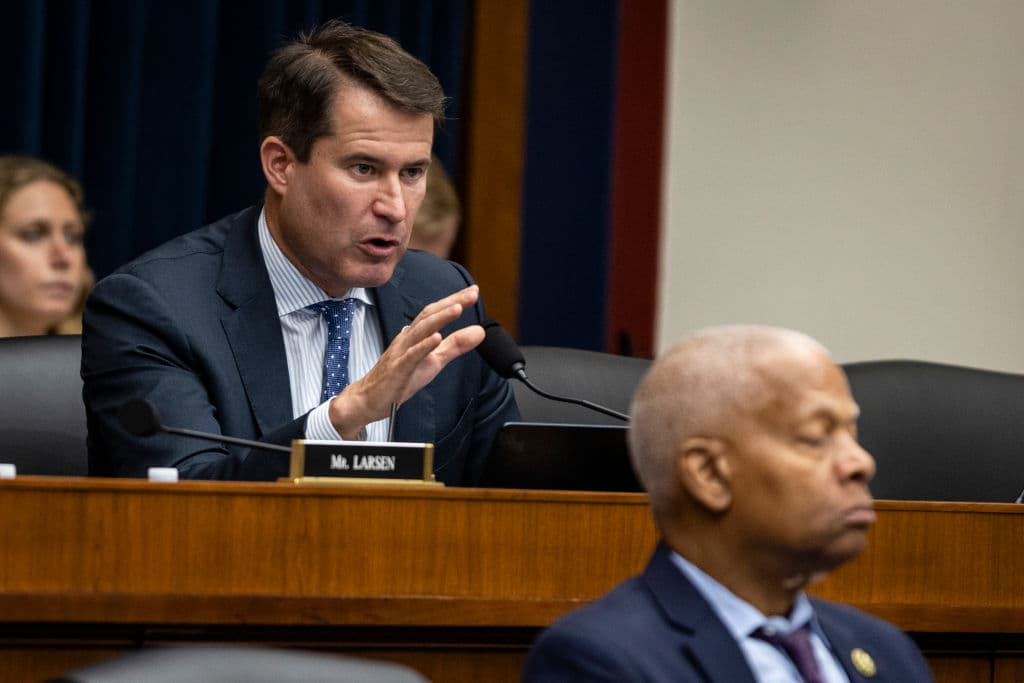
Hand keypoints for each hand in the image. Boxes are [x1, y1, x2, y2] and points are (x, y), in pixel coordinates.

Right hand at [326, 285, 484, 437]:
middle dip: (451, 302)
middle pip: (429, 315)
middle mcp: (407, 338)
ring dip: (439, 318)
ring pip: (420, 330)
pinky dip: (424, 346)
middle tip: (471, 293)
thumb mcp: (434, 360)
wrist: (369, 399)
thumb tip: (480, 332)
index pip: (436, 312)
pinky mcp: (398, 369)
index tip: (473, 290)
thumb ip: (456, 345)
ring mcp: (401, 352)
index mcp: (415, 334)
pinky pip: (411, 355)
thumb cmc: (401, 377)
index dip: (454, 300)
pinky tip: (437, 338)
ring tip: (458, 308)